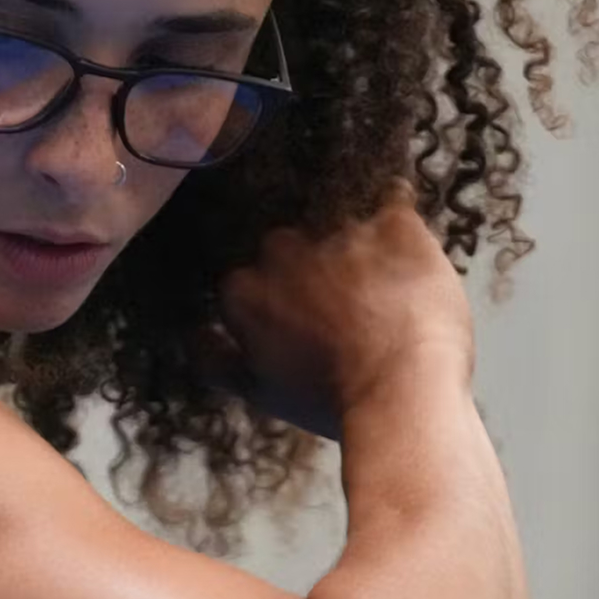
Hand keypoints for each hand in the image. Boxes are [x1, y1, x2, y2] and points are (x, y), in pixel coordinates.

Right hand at [195, 179, 476, 436]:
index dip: (282, 296)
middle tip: (350, 309)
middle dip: (317, 264)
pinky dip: (397, 218)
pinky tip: (406, 254)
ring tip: (386, 290)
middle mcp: (282, 247)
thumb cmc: (330, 399)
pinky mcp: (392, 222)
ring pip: (342, 222)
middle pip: (295, 243)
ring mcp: (336, 229)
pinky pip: (393, 198)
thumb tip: (193, 332)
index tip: (306, 321)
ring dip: (358, 245)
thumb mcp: (259, 391)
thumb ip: (215, 358)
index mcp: (244, 287)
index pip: (254, 276)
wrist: (402, 395)